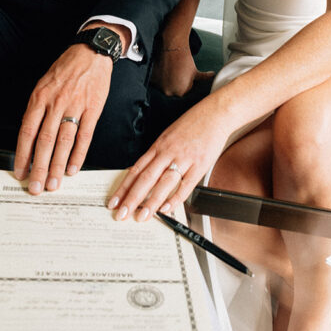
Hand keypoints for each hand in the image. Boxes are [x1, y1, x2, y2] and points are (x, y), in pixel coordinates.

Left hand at [13, 44, 111, 194]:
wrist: (91, 52)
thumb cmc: (66, 69)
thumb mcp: (43, 84)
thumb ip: (37, 109)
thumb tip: (30, 138)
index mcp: (39, 97)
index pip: (27, 131)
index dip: (23, 155)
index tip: (20, 172)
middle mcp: (56, 103)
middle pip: (45, 141)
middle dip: (39, 167)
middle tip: (36, 187)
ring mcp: (75, 106)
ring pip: (64, 141)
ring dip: (58, 165)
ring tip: (54, 183)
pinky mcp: (93, 108)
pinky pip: (85, 135)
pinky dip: (79, 154)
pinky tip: (74, 168)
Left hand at [108, 96, 230, 220]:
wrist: (215, 113)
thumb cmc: (193, 123)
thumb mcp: (169, 135)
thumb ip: (158, 153)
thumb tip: (145, 173)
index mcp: (159, 145)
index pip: (136, 169)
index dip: (123, 187)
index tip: (114, 201)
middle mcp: (168, 152)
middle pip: (146, 178)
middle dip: (132, 198)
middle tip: (121, 214)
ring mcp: (184, 158)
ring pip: (163, 183)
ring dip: (151, 202)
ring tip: (142, 217)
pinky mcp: (200, 164)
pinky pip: (186, 185)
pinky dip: (176, 198)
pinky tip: (167, 208)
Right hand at [151, 35, 214, 96]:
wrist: (172, 47)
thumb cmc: (185, 59)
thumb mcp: (195, 71)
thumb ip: (204, 77)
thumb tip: (213, 76)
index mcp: (181, 92)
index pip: (183, 93)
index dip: (184, 84)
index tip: (183, 76)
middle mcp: (169, 92)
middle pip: (173, 91)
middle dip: (175, 84)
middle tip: (176, 72)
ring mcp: (159, 86)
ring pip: (164, 86)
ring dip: (166, 81)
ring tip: (170, 70)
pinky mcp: (152, 79)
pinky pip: (156, 82)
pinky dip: (158, 78)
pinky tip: (163, 70)